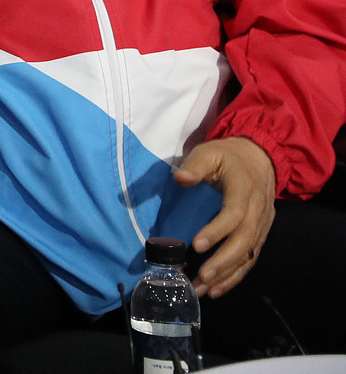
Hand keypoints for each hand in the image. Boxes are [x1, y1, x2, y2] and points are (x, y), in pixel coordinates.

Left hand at [175, 137, 275, 297]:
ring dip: (227, 275)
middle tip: (201, 277)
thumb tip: (181, 179)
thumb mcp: (209, 152)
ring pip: (248, 255)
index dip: (217, 231)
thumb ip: (195, 165)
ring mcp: (262, 225)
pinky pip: (250, 259)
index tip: (196, 245)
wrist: (260, 159)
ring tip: (203, 289)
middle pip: (245, 241)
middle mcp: (258, 211)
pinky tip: (216, 290)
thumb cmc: (228, 157)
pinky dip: (235, 276)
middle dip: (223, 261)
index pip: (234, 214)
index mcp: (245, 190)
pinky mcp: (260, 235)